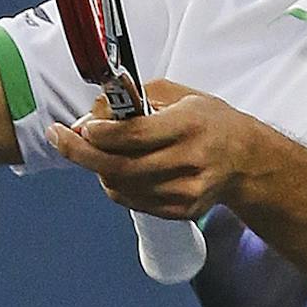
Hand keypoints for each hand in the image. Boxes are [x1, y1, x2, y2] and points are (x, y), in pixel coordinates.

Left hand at [46, 80, 252, 219]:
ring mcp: (185, 191)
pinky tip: (118, 167)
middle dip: (81, 153)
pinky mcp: (180, 210)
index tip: (81, 126)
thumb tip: (93, 114)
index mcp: (190, 125)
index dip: (101, 133)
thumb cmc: (210, 122)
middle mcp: (189, 160)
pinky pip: (131, 200)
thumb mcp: (180, 95)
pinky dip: (115, 183)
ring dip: (97, 167)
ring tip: (96, 149)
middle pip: (120, 166)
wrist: (246, 161)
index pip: (135, 134)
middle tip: (59, 138)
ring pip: (120, 185)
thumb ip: (136, 99)